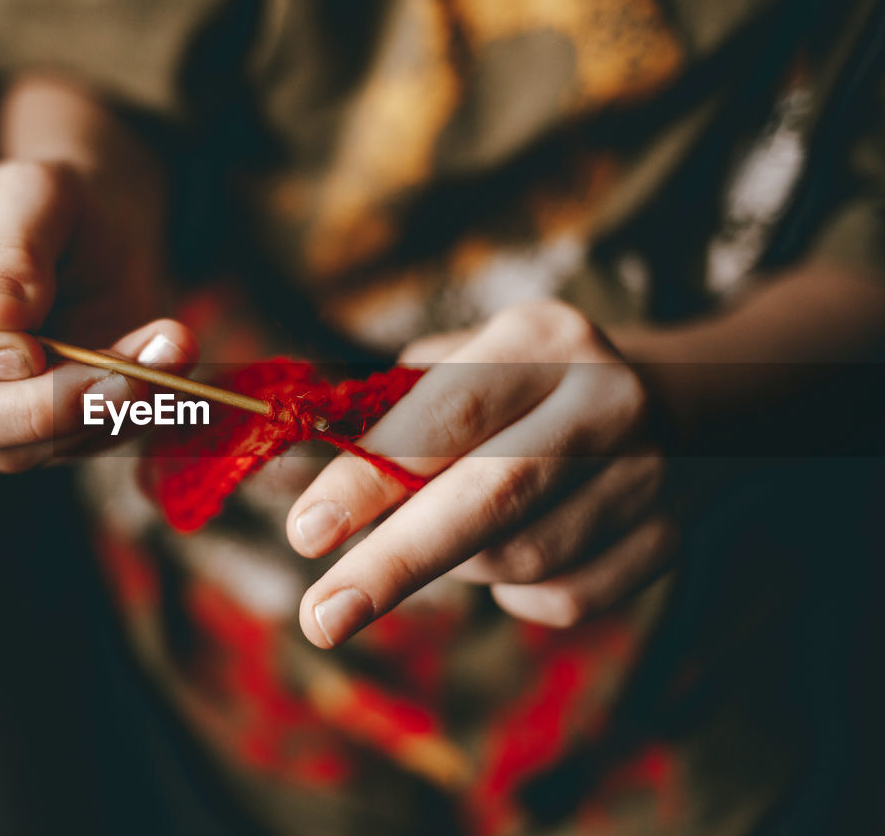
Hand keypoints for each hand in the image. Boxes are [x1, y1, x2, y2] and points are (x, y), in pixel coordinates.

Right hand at [0, 151, 195, 471]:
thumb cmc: (51, 204)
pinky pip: (73, 449)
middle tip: (114, 371)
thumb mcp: (36, 193)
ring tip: (163, 349)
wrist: (107, 233)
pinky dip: (131, 413)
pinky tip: (171, 358)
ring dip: (93, 412)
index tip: (22, 342)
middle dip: (25, 409)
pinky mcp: (36, 438)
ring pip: (7, 452)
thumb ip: (14, 247)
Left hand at [287, 300, 674, 646]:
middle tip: (320, 618)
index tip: (303, 534)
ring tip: (440, 538)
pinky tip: (510, 555)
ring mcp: (649, 473)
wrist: (686, 400)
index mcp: (541, 341)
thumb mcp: (462, 365)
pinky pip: (563, 598)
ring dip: (459, 566)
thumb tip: (273, 473)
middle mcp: (605, 401)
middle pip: (493, 497)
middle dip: (396, 564)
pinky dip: (514, 594)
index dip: (370, 478)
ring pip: (523, 558)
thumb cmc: (526, 386)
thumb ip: (377, 414)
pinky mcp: (668, 537)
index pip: (445, 415)